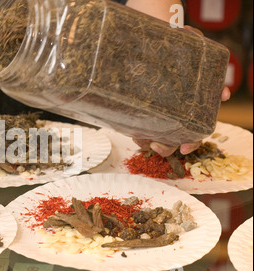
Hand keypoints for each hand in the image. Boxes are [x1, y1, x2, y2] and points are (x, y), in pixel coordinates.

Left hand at [132, 26, 230, 157]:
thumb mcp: (192, 45)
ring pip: (152, 137)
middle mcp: (173, 113)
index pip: (195, 132)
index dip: (192, 143)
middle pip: (172, 141)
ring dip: (146, 142)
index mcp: (191, 105)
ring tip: (140, 137)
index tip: (185, 148)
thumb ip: (210, 67)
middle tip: (156, 145)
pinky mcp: (137, 109)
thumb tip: (224, 94)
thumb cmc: (174, 43)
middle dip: (165, 148)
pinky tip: (130, 129)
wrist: (148, 39)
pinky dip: (134, 133)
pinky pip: (136, 128)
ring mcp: (154, 112)